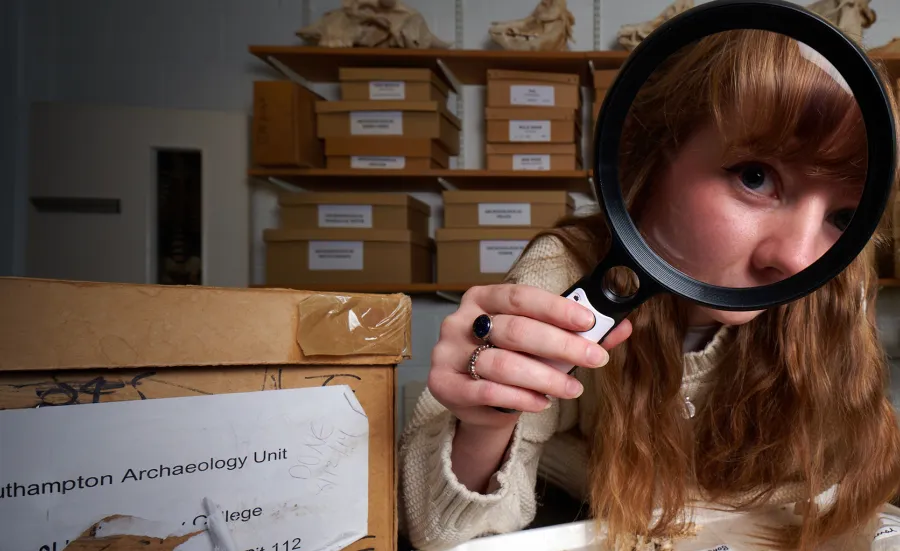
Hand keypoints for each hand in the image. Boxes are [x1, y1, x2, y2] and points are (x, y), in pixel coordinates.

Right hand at [427, 283, 632, 429]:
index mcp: (483, 298)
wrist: (478, 401)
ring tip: (573, 389)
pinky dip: (520, 397)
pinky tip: (542, 401)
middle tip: (595, 359)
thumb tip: (622, 327)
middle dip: (561, 345)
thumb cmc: (512, 361)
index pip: (520, 296)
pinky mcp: (443, 383)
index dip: (555, 308)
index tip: (588, 321)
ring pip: (503, 363)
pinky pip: (486, 390)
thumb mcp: (541, 344)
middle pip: (515, 329)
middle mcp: (461, 321)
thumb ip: (576, 334)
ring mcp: (447, 352)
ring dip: (545, 377)